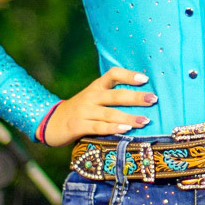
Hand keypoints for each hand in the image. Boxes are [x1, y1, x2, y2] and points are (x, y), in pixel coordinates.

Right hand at [40, 67, 156, 146]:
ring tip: (145, 120)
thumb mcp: (93, 98)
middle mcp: (90, 96)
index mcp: (96, 87)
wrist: (50, 122)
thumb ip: (111, 96)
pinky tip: (126, 130)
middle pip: (116, 95)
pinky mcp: (78, 126)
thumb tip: (142, 98)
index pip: (112, 74)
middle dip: (136, 97)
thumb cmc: (80, 111)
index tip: (145, 79)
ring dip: (129, 117)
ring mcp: (84, 111)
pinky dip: (113, 128)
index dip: (128, 75)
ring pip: (109, 113)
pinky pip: (98, 127)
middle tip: (153, 99)